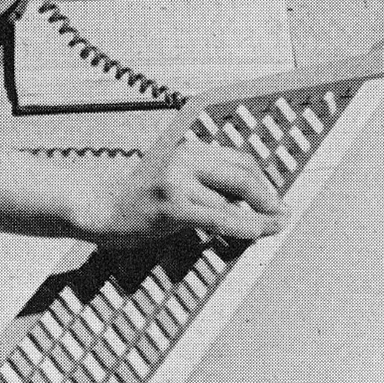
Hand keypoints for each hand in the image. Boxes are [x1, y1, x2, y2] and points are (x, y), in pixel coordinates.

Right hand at [89, 138, 287, 245]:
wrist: (98, 205)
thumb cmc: (140, 199)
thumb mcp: (175, 180)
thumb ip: (206, 183)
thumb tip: (246, 201)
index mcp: (190, 149)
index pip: (240, 160)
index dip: (264, 179)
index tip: (276, 198)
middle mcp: (186, 159)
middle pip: (242, 175)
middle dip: (269, 196)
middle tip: (285, 214)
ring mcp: (177, 181)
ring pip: (232, 199)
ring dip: (259, 217)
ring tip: (274, 228)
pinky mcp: (171, 206)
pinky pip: (217, 217)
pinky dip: (243, 226)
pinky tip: (257, 233)